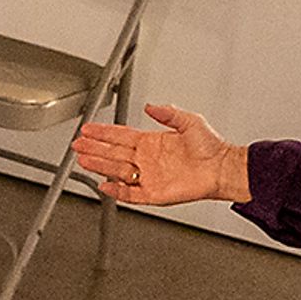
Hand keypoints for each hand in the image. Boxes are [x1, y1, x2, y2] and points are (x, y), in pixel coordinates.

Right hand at [74, 104, 247, 206]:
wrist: (223, 168)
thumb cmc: (211, 147)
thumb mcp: (190, 121)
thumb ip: (169, 113)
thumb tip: (151, 106)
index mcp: (152, 142)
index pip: (121, 136)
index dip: (104, 132)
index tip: (88, 128)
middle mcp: (147, 159)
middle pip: (113, 153)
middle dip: (94, 147)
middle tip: (78, 144)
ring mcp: (149, 177)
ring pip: (117, 171)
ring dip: (99, 165)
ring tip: (83, 159)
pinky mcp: (154, 194)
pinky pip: (130, 193)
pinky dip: (116, 191)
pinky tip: (104, 184)